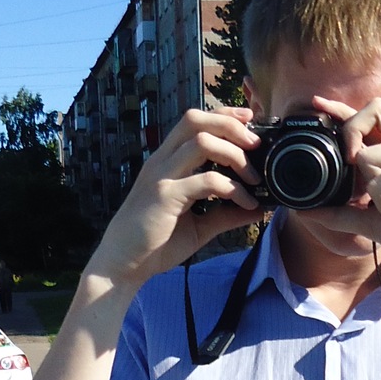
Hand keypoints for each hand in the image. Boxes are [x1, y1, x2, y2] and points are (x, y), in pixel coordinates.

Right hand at [88, 104, 262, 286]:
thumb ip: (226, 214)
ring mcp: (161, 177)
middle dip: (230, 125)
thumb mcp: (199, 225)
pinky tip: (246, 204)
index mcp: (166, 162)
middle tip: (256, 144)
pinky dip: (233, 188)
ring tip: (254, 177)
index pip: (194, 121)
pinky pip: (206, 180)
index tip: (249, 119)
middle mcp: (162, 162)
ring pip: (201, 142)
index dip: (223, 114)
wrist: (122, 265)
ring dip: (234, 154)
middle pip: (195, 120)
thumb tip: (258, 207)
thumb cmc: (156, 243)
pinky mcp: (165, 196)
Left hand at [313, 96, 380, 284]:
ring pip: (366, 155)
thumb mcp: (370, 219)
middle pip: (373, 109)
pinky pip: (378, 181)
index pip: (371, 117)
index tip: (317, 103)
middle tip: (350, 163)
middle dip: (352, 132)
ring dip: (371, 189)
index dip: (343, 108)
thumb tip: (306, 211)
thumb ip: (341, 212)